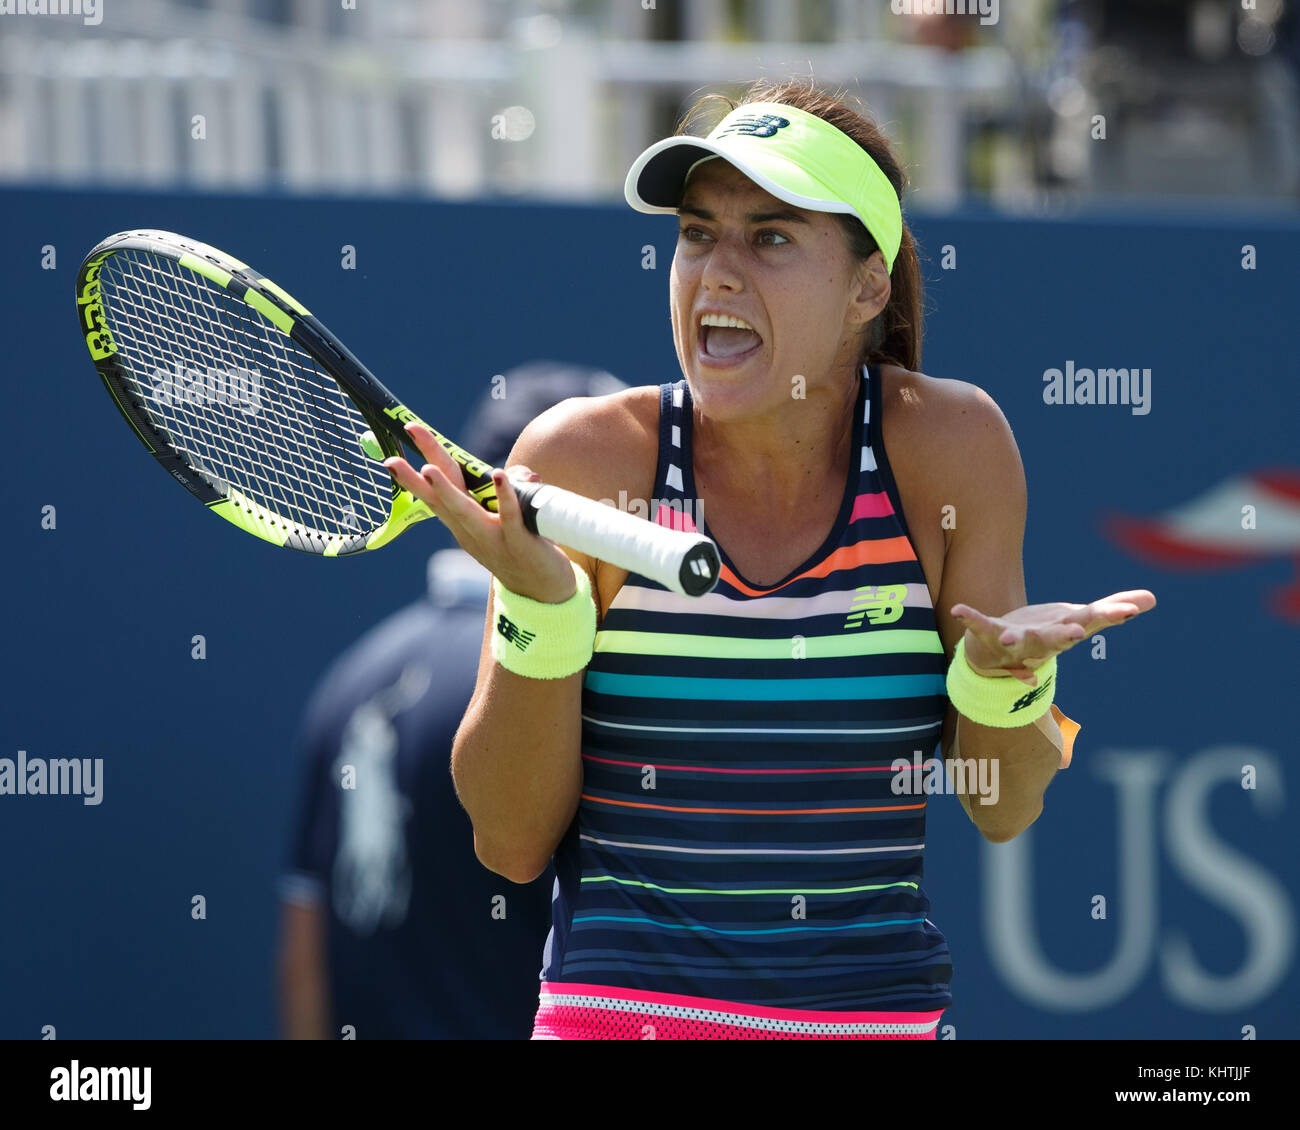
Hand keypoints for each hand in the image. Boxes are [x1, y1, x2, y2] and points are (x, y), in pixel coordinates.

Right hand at [383, 422, 578, 603]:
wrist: (543, 593)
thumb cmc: (522, 548)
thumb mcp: (506, 518)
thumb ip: (507, 490)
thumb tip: (508, 473)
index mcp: (462, 524)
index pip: (434, 494)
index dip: (415, 474)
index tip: (393, 454)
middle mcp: (470, 531)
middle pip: (440, 499)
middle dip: (416, 477)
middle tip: (392, 457)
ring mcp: (492, 538)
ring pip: (464, 510)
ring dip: (446, 489)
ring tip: (428, 470)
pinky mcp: (520, 541)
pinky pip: (510, 515)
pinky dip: (504, 495)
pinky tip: (498, 475)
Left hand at [950, 589, 1155, 685]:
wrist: (1001, 655)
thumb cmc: (1045, 633)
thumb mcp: (1079, 618)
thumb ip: (1111, 609)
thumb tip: (1152, 598)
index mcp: (1066, 632)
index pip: (1092, 621)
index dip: (1110, 615)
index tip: (1127, 610)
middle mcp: (1043, 641)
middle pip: (1057, 639)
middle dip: (1065, 636)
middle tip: (1077, 634)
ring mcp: (1015, 640)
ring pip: (1020, 641)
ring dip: (1018, 641)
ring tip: (1012, 638)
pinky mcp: (989, 634)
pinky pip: (979, 626)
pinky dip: (970, 618)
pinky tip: (959, 609)